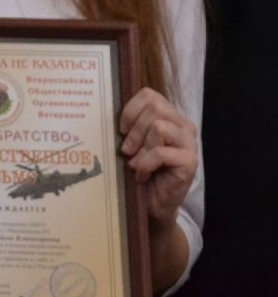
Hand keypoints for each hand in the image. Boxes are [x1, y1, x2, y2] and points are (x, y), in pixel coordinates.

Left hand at [118, 86, 197, 225]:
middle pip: (154, 108)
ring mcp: (190, 143)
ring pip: (158, 127)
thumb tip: (106, 110)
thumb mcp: (133, 141)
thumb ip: (130, 124)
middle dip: (134, 130)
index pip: (149, 95)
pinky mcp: (190, 161)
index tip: (122, 130)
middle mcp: (184, 126)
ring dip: (141, 147)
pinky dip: (145, 163)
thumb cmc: (140, 169)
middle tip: (127, 150)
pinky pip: (160, 152)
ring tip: (136, 162)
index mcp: (170, 116)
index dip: (130, 110)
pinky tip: (143, 173)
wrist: (153, 201)